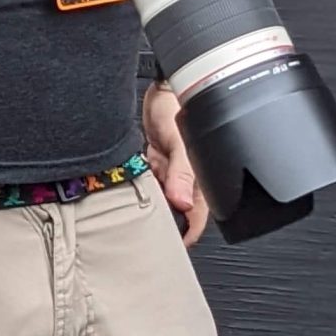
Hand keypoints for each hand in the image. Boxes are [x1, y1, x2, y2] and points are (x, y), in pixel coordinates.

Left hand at [143, 81, 208, 244]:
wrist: (160, 91)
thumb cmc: (177, 110)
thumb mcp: (181, 144)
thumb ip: (182, 174)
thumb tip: (183, 202)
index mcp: (201, 183)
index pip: (195, 221)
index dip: (183, 236)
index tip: (165, 243)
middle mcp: (187, 183)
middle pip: (175, 214)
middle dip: (159, 218)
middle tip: (141, 218)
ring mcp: (171, 176)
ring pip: (158, 201)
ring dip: (147, 200)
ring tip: (138, 190)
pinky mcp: (157, 168)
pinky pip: (147, 186)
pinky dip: (139, 184)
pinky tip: (135, 176)